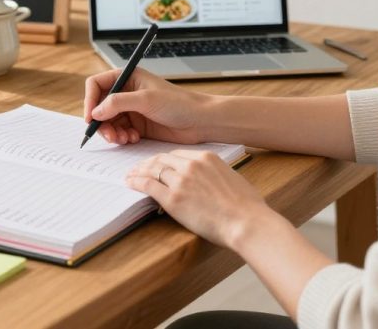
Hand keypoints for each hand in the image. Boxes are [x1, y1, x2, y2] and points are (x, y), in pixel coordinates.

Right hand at [83, 68, 213, 144]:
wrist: (200, 121)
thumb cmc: (179, 104)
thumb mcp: (146, 99)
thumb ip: (118, 103)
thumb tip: (95, 112)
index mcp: (128, 77)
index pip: (97, 84)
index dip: (90, 100)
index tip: (90, 117)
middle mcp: (127, 92)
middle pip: (99, 106)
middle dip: (101, 122)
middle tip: (109, 135)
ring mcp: (131, 109)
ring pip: (108, 122)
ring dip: (111, 132)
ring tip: (123, 139)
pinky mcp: (137, 125)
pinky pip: (119, 131)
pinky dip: (121, 137)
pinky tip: (133, 139)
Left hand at [126, 150, 271, 248]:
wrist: (246, 221)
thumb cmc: (246, 206)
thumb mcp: (232, 178)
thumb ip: (216, 174)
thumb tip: (210, 180)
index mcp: (207, 158)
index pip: (177, 155)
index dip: (164, 160)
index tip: (157, 163)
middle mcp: (191, 165)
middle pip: (162, 159)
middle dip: (148, 163)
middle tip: (139, 168)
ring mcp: (181, 180)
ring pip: (153, 170)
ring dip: (139, 171)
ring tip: (131, 175)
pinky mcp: (173, 198)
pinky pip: (148, 185)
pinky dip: (136, 182)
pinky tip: (130, 183)